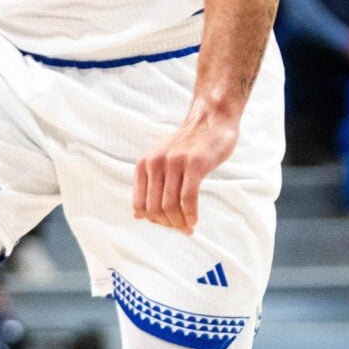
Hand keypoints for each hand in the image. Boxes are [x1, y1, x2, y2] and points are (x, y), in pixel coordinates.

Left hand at [134, 100, 240, 232]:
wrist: (211, 119)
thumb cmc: (190, 144)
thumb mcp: (162, 161)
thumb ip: (149, 185)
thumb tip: (137, 215)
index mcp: (144, 164)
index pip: (140, 204)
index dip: (153, 221)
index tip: (168, 225)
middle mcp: (155, 163)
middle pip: (154, 208)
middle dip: (168, 224)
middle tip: (181, 229)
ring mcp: (175, 163)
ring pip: (170, 205)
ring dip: (180, 222)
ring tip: (188, 227)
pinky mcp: (194, 164)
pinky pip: (188, 197)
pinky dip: (190, 214)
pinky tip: (194, 220)